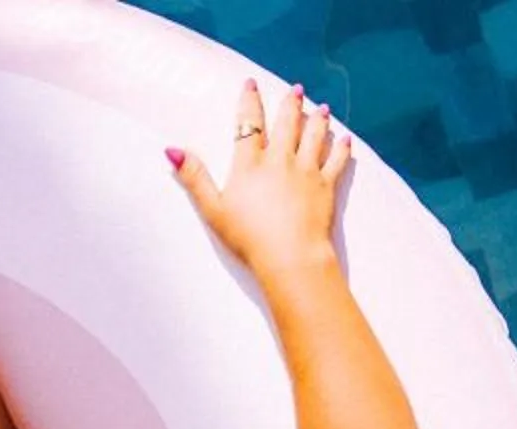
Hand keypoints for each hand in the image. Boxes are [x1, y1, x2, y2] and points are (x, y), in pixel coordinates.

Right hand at [169, 77, 351, 279]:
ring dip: (318, 120)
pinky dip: (341, 149)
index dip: (249, 101)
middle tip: (295, 89)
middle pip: (287, 123)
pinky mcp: (325, 186)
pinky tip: (345, 140)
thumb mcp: (212, 209)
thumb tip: (172, 150)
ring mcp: (306, 171)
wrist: (290, 255)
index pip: (249, 124)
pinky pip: (336, 161)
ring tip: (322, 108)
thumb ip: (194, 177)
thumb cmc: (248, 237)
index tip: (251, 84)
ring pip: (314, 136)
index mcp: (251, 164)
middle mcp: (280, 160)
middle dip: (291, 104)